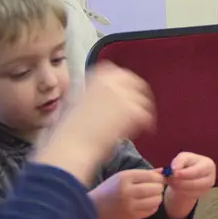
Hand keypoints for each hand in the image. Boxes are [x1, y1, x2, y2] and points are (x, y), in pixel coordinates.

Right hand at [34, 64, 154, 184]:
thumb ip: (95, 95)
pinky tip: (142, 131)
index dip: (126, 86)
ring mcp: (122, 95)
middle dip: (138, 96)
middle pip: (136, 83)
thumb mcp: (79, 102)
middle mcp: (110, 81)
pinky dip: (146, 124)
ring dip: (142, 111)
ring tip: (138, 125)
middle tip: (140, 110)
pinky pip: (146, 115)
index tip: (128, 95)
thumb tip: (108, 99)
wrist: (72, 145)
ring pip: (143, 100)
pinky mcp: (131, 111)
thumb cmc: (71, 131)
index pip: (119, 73)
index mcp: (96, 77)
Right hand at [89, 168, 165, 218]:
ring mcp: (130, 206)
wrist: (97, 207)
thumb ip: (144, 173)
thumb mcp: (124, 176)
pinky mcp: (132, 216)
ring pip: (156, 200)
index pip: (150, 176)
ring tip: (152, 195)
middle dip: (159, 187)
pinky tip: (148, 203)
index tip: (159, 179)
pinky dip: (153, 206)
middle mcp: (127, 192)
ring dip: (158, 197)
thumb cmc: (112, 188)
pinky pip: (151, 210)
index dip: (159, 177)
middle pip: (155, 188)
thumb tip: (163, 171)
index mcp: (124, 178)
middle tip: (157, 187)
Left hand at [166, 152, 215, 199]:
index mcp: (208, 165)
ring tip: (171, 182)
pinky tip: (176, 186)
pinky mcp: (202, 194)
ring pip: (192, 191)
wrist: (190, 172)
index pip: (197, 171)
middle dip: (181, 182)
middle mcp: (210, 178)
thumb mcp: (183, 157)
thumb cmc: (188, 162)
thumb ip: (179, 161)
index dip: (185, 173)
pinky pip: (190, 196)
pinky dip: (181, 191)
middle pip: (196, 184)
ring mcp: (207, 188)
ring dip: (179, 187)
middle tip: (171, 180)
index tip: (175, 174)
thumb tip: (174, 169)